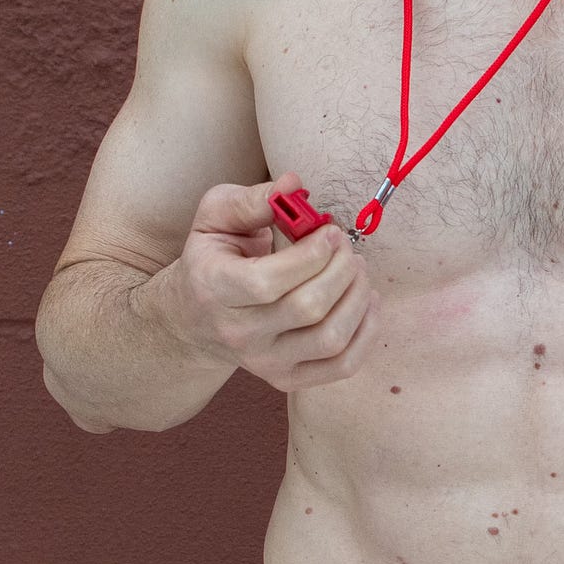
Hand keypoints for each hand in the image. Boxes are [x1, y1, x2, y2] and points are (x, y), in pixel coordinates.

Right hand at [160, 171, 381, 391]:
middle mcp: (238, 333)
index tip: (330, 232)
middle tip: (346, 247)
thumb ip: (253, 200)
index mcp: (214, 288)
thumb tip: (293, 184)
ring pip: (331, 338)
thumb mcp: (217, 217)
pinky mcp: (288, 379)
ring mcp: (264, 362)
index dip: (311, 255)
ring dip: (358, 296)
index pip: (269, 282)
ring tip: (356, 269)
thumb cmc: (214, 258)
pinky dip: (366, 331)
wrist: (196, 318)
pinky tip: (364, 301)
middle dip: (341, 269)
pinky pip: (343, 365)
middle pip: (308, 308)